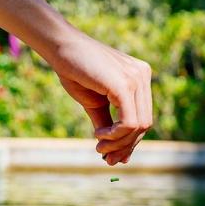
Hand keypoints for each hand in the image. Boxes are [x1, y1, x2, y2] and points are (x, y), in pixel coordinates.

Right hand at [56, 36, 152, 164]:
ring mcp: (137, 78)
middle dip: (125, 146)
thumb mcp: (96, 104)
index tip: (111, 156)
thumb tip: (119, 156)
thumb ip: (110, 126)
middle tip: (105, 158)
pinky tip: (99, 135)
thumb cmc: (75, 72)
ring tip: (99, 147)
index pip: (143, 118)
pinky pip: (129, 122)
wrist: (60, 48)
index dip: (129, 142)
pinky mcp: (125, 84)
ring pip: (139, 126)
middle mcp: (143, 76)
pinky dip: (115, 135)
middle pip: (144, 124)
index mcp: (140, 78)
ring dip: (118, 143)